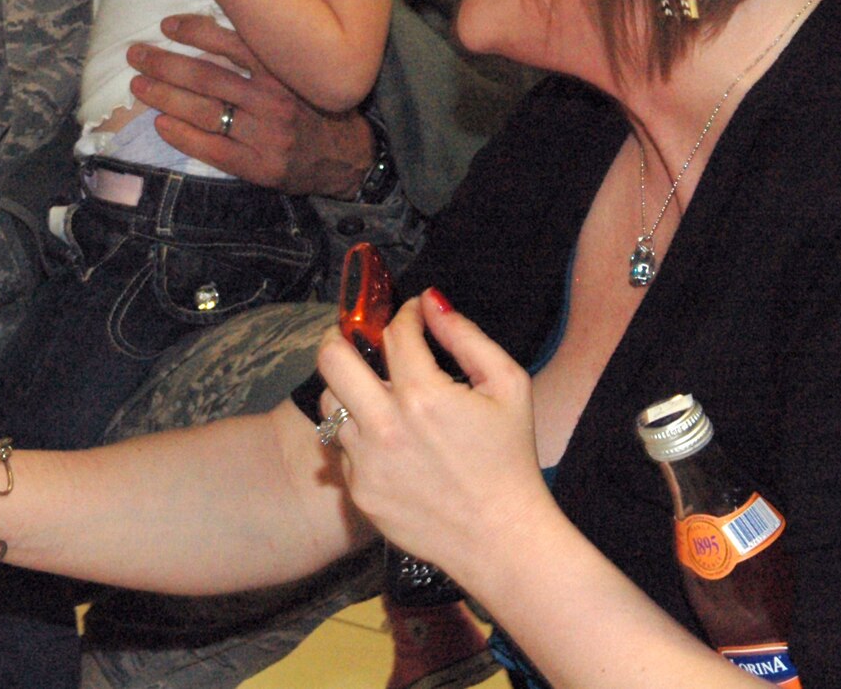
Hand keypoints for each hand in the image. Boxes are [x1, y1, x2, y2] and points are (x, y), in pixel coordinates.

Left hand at [129, 14, 375, 194]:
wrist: (348, 158)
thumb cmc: (315, 106)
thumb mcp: (301, 69)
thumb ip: (267, 51)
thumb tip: (213, 26)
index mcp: (284, 70)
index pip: (233, 43)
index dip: (195, 32)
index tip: (166, 25)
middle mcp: (275, 99)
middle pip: (208, 78)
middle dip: (165, 64)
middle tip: (136, 55)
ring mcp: (267, 135)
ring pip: (205, 112)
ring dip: (165, 97)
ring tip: (138, 86)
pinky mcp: (260, 166)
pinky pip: (213, 149)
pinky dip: (183, 136)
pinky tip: (161, 124)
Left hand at [317, 291, 553, 573]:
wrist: (503, 540)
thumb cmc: (511, 460)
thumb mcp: (509, 387)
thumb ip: (467, 337)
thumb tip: (430, 301)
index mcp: (423, 396)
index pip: (393, 332)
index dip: (403, 314)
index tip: (411, 316)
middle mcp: (385, 427)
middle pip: (331, 358)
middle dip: (342, 336)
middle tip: (357, 337)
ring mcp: (366, 462)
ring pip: (329, 401)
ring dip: (347, 388)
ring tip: (373, 391)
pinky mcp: (359, 491)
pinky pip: (342, 447)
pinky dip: (359, 435)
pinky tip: (388, 441)